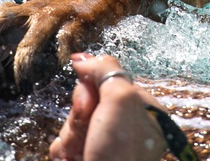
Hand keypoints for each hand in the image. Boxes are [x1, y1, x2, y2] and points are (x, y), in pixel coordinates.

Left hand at [0, 0, 157, 91]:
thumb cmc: (72, 17)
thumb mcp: (45, 20)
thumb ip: (26, 35)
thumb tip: (2, 63)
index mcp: (28, 9)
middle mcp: (38, 9)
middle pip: (4, 18)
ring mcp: (59, 15)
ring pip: (34, 36)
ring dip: (25, 60)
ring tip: (22, 82)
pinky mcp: (81, 23)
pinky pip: (67, 42)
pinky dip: (61, 60)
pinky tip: (59, 74)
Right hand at [49, 54, 166, 160]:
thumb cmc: (120, 152)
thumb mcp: (120, 100)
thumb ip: (106, 71)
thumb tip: (82, 59)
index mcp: (145, 111)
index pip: (110, 80)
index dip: (94, 85)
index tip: (90, 97)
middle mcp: (127, 127)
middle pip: (88, 101)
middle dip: (80, 114)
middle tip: (88, 130)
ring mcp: (106, 145)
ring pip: (73, 122)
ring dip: (71, 135)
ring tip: (82, 152)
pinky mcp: (88, 157)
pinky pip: (65, 143)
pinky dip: (65, 150)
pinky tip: (73, 159)